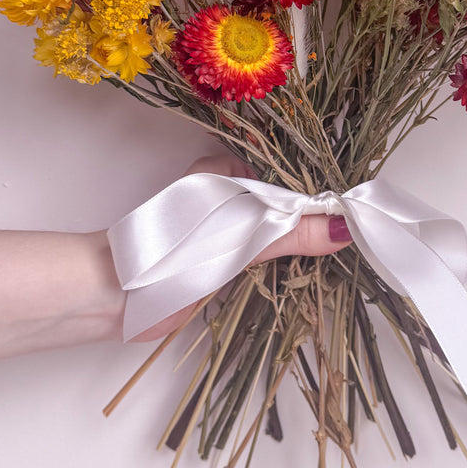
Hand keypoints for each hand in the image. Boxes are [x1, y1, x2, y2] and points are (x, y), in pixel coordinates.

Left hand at [130, 155, 351, 341]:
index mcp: (225, 171)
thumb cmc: (171, 252)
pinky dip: (277, 265)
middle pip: (279, 204)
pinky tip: (300, 275)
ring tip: (338, 255)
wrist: (113, 296)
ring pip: (269, 230)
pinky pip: (256, 255)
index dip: (318, 193)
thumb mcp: (239, 238)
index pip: (285, 175)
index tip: (352, 212)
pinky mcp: (213, 260)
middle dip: (311, 221)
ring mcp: (218, 228)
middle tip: (353, 236)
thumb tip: (343, 228)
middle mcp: (222, 195)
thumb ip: (290, 232)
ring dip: (295, 245)